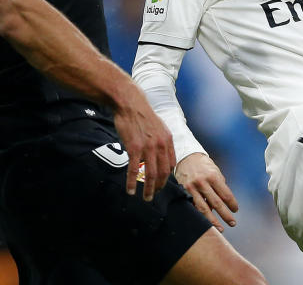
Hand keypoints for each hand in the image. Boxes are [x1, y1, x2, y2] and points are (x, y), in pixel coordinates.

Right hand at [113, 84, 175, 200]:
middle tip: (154, 195)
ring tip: (146, 198)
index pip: (171, 164)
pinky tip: (130, 190)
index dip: (168, 176)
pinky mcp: (134, 148)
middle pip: (164, 172)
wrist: (130, 103)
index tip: (162, 183)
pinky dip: (132, 182)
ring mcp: (148, 147)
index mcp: (168, 140)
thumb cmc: (142, 115)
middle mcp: (161, 145)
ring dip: (149, 189)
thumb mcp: (158, 127)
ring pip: (151, 174)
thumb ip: (161, 141)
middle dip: (160, 187)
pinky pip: (134, 170)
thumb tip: (160, 153)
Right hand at [175, 152, 238, 229]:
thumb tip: (225, 201)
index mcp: (213, 177)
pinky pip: (193, 207)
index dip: (232, 204)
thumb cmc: (204, 166)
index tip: (236, 210)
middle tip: (233, 223)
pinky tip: (204, 223)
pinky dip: (199, 216)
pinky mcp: (183, 192)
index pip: (225, 194)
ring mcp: (192, 188)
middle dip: (225, 215)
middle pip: (216, 203)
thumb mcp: (215, 171)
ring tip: (220, 229)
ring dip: (212, 221)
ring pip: (203, 208)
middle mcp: (202, 183)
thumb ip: (220, 186)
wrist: (187, 157)